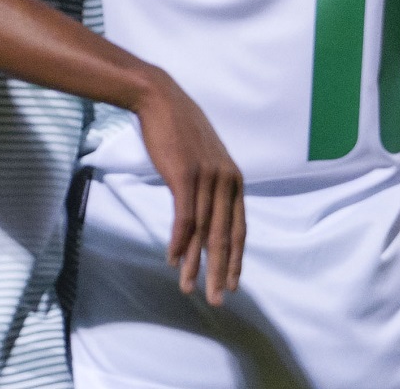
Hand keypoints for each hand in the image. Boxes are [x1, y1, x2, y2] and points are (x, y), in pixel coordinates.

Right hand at [132, 67, 244, 304]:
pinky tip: (174, 260)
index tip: (233, 283)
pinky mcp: (185, 176)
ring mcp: (207, 178)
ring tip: (189, 288)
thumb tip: (208, 210)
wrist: (160, 100)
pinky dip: (179, 242)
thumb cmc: (179, 131)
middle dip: (220, 271)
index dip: (236, 258)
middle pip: (225, 236)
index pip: (239, 228)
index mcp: (233, 180)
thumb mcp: (203, 159)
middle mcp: (226, 181)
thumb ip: (210, 184)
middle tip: (218, 299)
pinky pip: (185, 217)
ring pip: (203, 232)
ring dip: (195, 264)